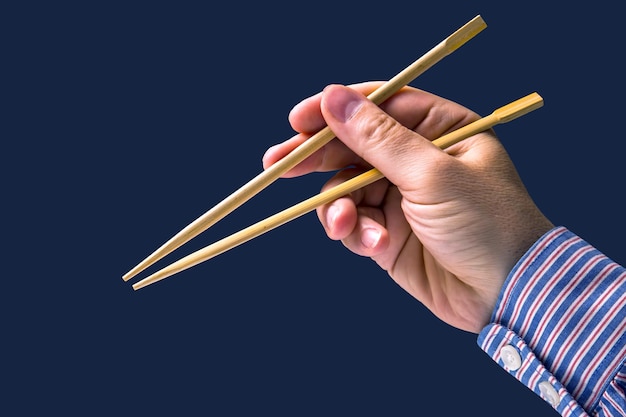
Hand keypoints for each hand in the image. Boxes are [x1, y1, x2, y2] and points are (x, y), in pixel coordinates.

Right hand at [263, 83, 552, 332]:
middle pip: (352, 145)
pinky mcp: (387, 232)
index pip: (378, 105)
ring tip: (343, 225)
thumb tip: (332, 98)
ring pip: (344, 188)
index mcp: (439, 129)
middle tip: (276, 164)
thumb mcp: (431, 174)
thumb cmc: (486, 223)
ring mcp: (399, 196)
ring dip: (336, 206)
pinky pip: (353, 223)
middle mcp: (416, 158)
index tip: (298, 120)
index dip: (336, 109)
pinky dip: (352, 232)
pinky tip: (370, 244)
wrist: (507, 295)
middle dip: (315, 157)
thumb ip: (377, 138)